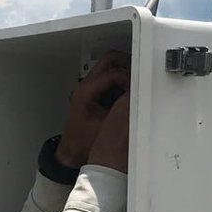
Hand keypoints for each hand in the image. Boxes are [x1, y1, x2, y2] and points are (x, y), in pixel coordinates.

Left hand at [56, 51, 130, 168]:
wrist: (72, 152)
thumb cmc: (83, 143)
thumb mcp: (106, 126)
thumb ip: (121, 109)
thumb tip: (137, 97)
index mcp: (86, 91)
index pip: (113, 73)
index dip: (129, 79)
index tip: (137, 90)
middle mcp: (85, 86)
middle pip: (109, 59)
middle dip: (127, 64)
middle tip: (140, 77)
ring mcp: (88, 87)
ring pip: (109, 65)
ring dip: (124, 70)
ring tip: (136, 84)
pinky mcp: (93, 92)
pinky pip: (109, 76)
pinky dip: (120, 78)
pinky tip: (128, 91)